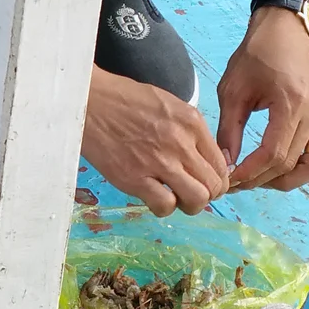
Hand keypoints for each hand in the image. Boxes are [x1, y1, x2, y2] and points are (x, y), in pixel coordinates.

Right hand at [83, 66, 228, 215]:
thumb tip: (204, 158)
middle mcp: (180, 143)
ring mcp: (158, 162)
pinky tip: (154, 198)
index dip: (217, 179)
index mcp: (191, 122)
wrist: (87, 102)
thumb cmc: (124, 100)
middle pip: (214, 185)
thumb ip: (189, 130)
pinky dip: (164, 208)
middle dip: (208, 195)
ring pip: (197, 199)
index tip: (205, 182)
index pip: (221, 163)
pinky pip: (165, 205)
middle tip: (193, 194)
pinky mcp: (134, 178)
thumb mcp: (168, 104)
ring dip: (190, 205)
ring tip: (176, 199)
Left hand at [217, 6, 308, 191]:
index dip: (250, 173)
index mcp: (292, 105)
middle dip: (263, 179)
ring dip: (289, 178)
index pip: (274, 154)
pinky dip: (307, 166)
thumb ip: (229, 129)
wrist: (285, 31)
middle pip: (293, 164)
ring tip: (261, 177)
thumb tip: (225, 163)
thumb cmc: (256, 55)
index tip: (229, 180)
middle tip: (238, 181)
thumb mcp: (233, 89)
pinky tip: (283, 165)